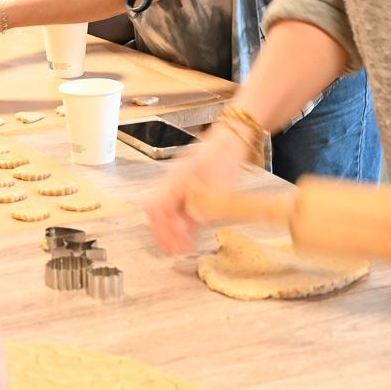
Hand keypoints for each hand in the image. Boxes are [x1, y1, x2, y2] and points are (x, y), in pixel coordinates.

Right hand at [147, 124, 251, 254]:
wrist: (233, 138)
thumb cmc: (224, 156)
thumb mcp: (218, 184)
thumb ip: (204, 204)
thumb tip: (193, 220)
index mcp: (174, 180)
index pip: (157, 207)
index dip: (162, 228)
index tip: (172, 244)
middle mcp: (174, 183)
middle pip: (159, 211)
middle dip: (165, 232)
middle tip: (175, 250)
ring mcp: (182, 185)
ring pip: (170, 211)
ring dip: (174, 230)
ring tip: (183, 249)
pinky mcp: (193, 188)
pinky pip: (182, 208)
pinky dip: (184, 223)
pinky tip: (192, 236)